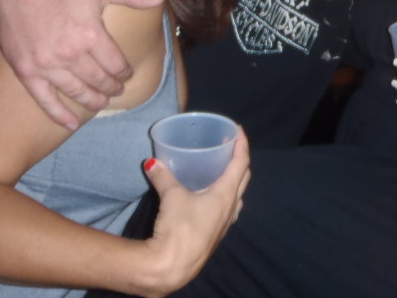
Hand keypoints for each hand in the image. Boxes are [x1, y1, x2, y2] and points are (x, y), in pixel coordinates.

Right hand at [0, 0, 163, 129]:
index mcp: (91, 35)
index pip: (116, 64)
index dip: (125, 72)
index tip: (127, 74)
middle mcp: (70, 53)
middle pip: (99, 80)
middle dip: (112, 87)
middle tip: (117, 90)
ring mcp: (47, 65)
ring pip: (77, 92)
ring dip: (93, 100)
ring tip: (102, 102)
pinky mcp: (27, 71)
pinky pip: (44, 99)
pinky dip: (58, 114)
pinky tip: (70, 124)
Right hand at [143, 130, 250, 294]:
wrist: (173, 267)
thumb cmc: (179, 228)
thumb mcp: (171, 197)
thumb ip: (163, 176)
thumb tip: (153, 162)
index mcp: (226, 194)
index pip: (241, 163)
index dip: (242, 144)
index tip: (239, 130)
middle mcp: (231, 207)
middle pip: (243, 178)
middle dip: (240, 160)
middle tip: (230, 147)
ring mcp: (225, 223)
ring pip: (237, 195)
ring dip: (234, 181)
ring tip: (223, 170)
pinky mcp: (216, 235)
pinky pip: (228, 210)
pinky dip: (225, 197)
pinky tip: (213, 198)